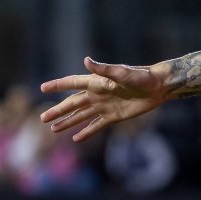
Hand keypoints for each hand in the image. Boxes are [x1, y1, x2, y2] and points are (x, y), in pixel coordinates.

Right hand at [39, 57, 166, 141]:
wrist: (158, 87)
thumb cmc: (141, 77)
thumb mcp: (122, 73)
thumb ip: (104, 70)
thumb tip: (86, 61)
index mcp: (97, 83)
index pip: (72, 83)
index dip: (58, 86)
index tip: (42, 88)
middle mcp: (98, 94)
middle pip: (73, 104)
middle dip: (58, 111)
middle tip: (42, 118)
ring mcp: (105, 106)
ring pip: (81, 116)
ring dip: (68, 122)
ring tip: (53, 129)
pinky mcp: (114, 116)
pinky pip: (96, 125)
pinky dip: (86, 132)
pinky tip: (76, 138)